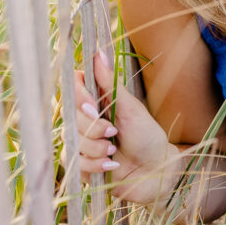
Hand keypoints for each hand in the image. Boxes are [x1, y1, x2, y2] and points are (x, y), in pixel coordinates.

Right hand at [73, 50, 178, 205]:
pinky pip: (74, 162)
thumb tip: (98, 53)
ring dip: (95, 147)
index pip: (73, 86)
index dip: (78, 95)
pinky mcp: (81, 163)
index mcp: (99, 99)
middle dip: (93, 126)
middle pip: (70, 114)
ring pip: (71, 139)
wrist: (155, 171)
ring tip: (113, 150)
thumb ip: (111, 83)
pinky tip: (111, 165)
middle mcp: (87, 117)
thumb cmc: (147, 136)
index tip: (93, 105)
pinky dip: (93, 164)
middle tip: (113, 132)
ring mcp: (82, 140)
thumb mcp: (131, 108)